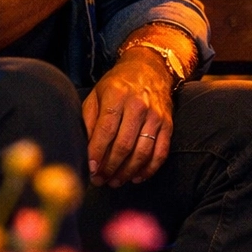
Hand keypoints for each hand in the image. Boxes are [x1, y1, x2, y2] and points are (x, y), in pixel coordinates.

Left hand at [83, 50, 173, 186]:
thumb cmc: (117, 85)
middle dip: (110, 167)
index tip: (90, 169)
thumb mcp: (97, 95)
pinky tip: (136, 177)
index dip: (97, 153)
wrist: (149, 69)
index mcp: (117, 95)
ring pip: (142, 152)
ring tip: (114, 181)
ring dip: (127, 172)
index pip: (106, 130)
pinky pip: (160, 152)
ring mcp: (155, 116)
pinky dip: (149, 169)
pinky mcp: (168, 124)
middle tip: (100, 180)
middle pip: (124, 144)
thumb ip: (88, 121)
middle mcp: (138, 105)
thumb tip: (83, 150)